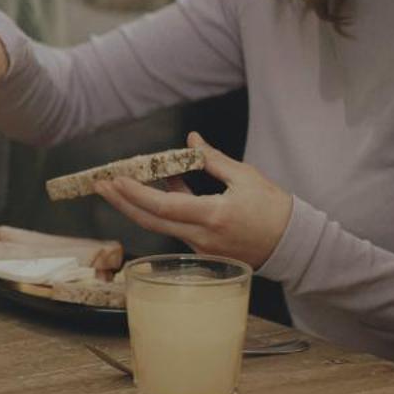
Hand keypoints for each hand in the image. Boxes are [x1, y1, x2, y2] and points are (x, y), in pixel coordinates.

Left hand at [95, 132, 292, 270]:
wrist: (293, 245)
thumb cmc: (274, 209)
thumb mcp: (245, 177)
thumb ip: (213, 159)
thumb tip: (191, 139)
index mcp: (213, 216)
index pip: (163, 207)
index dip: (136, 194)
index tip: (116, 180)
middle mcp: (202, 237)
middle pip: (151, 222)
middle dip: (121, 202)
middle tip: (100, 185)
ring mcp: (201, 250)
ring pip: (161, 226)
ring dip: (139, 205)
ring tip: (119, 184)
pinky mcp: (203, 254)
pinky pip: (176, 229)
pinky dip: (163, 211)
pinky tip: (158, 191)